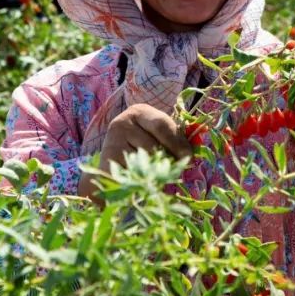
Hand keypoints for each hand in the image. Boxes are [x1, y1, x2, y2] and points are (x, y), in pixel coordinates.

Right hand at [78, 103, 192, 200]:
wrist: (117, 151)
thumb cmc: (146, 140)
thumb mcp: (159, 133)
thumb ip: (174, 139)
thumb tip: (188, 156)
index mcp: (140, 112)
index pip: (161, 125)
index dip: (177, 143)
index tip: (188, 157)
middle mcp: (122, 124)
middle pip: (151, 147)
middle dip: (166, 161)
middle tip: (174, 171)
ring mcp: (111, 143)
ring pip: (140, 164)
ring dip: (153, 174)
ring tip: (157, 177)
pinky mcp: (106, 163)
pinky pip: (127, 176)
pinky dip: (137, 182)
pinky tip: (141, 183)